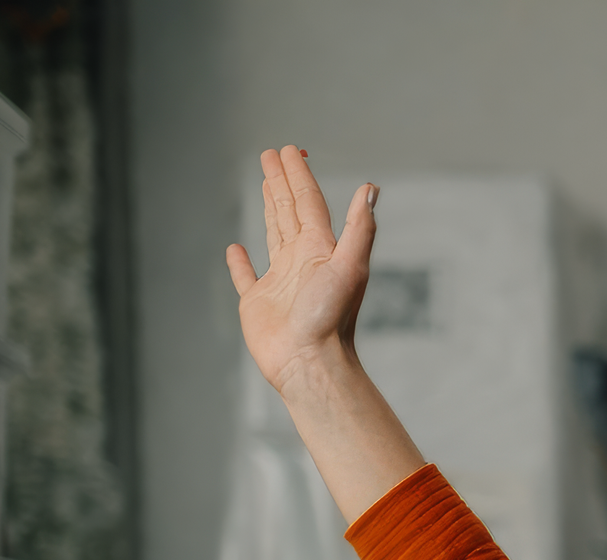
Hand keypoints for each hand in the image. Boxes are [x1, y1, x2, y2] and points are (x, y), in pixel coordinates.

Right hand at [225, 147, 375, 396]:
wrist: (311, 363)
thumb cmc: (331, 319)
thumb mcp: (350, 267)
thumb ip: (359, 228)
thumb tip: (371, 188)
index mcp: (320, 250)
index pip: (308, 202)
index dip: (298, 175)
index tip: (289, 149)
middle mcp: (301, 261)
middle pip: (290, 211)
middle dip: (281, 183)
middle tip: (271, 154)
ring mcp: (279, 281)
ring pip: (273, 234)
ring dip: (268, 209)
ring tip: (265, 185)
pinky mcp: (257, 302)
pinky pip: (245, 276)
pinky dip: (239, 262)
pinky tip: (235, 248)